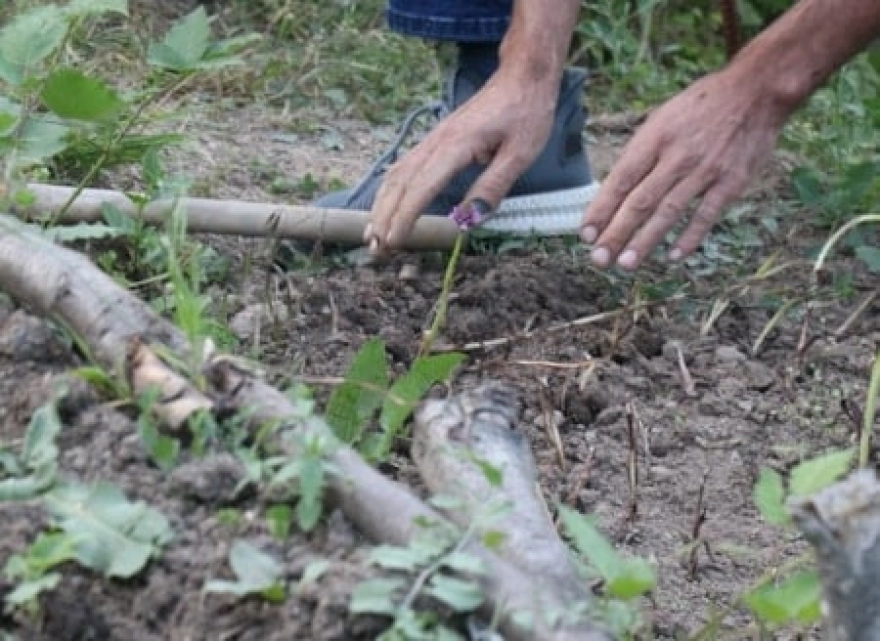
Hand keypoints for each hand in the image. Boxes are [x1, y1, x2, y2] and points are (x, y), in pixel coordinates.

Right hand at [364, 67, 559, 251]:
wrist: (522, 76)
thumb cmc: (525, 113)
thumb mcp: (520, 154)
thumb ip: (493, 186)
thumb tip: (469, 220)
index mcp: (456, 145)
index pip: (422, 187)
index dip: (406, 216)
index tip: (395, 241)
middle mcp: (436, 141)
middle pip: (400, 183)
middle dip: (384, 217)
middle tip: (376, 248)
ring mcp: (433, 138)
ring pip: (397, 174)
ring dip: (381, 205)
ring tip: (373, 233)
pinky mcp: (435, 139)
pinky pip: (404, 166)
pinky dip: (390, 190)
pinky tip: (384, 204)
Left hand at [580, 69, 788, 270]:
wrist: (755, 91)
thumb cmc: (701, 106)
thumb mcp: (662, 119)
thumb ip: (641, 153)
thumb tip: (614, 192)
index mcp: (655, 138)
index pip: (621, 180)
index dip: (601, 209)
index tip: (585, 234)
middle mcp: (677, 156)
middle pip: (640, 201)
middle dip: (616, 233)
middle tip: (599, 259)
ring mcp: (705, 170)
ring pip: (669, 212)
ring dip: (645, 241)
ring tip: (626, 264)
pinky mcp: (732, 182)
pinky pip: (706, 215)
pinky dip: (690, 237)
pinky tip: (673, 257)